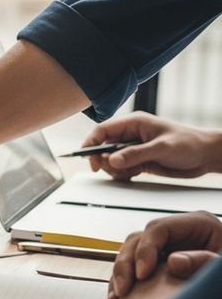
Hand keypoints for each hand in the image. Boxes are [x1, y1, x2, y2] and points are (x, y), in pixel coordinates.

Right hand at [83, 111, 221, 180]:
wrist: (206, 156)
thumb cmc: (190, 143)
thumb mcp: (162, 147)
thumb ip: (136, 154)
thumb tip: (113, 160)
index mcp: (134, 123)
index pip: (102, 130)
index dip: (91, 144)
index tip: (91, 160)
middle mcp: (130, 135)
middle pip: (103, 147)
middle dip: (105, 161)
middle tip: (115, 170)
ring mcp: (134, 148)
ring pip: (110, 160)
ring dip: (114, 170)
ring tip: (130, 172)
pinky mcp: (138, 161)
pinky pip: (120, 169)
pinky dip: (122, 175)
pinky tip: (134, 174)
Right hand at [108, 211, 221, 298]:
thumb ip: (204, 261)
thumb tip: (173, 261)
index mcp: (198, 224)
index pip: (158, 228)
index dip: (145, 250)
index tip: (143, 276)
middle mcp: (177, 233)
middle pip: (138, 239)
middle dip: (126, 264)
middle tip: (124, 290)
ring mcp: (166, 248)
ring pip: (130, 253)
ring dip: (120, 275)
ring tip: (118, 298)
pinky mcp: (158, 264)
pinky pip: (131, 268)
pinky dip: (123, 283)